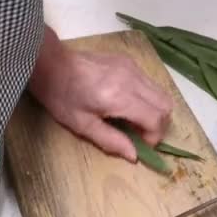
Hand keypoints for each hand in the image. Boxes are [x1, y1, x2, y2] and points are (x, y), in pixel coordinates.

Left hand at [29, 27, 172, 161]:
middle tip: (137, 133)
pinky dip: (145, 96)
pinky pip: (148, 82)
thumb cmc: (61, 97)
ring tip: (131, 119)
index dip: (153, 136)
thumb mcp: (82, 125)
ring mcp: (132, 67)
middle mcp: (132, 79)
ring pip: (160, 92)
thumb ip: (111, 140)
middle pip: (165, 104)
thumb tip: (134, 156)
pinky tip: (124, 102)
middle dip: (157, 124)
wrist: (50, 64)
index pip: (155, 118)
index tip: (140, 144)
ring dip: (153, 110)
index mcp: (120, 97)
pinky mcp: (128, 61)